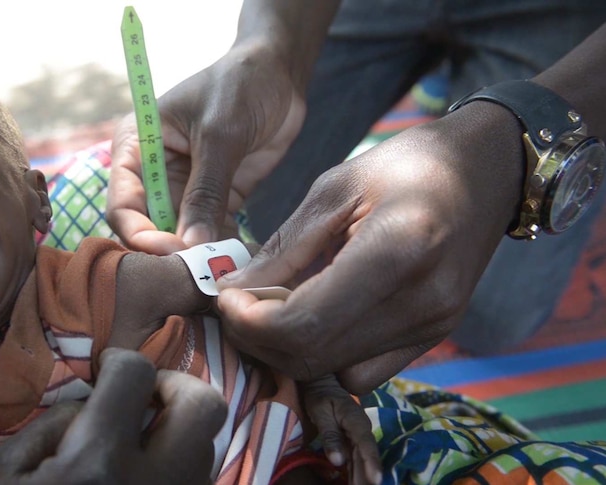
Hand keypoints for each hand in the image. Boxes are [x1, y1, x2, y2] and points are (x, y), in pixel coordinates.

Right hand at [0, 348, 226, 484]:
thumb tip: (89, 403)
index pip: (135, 376)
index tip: (107, 370)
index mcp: (98, 463)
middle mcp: (154, 484)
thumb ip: (47, 427)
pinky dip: (179, 467)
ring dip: (180, 429)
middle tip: (144, 394)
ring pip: (210, 447)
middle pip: (205, 406)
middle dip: (176, 385)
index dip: (120, 361)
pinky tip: (145, 476)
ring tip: (143, 438)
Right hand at [107, 42, 306, 253]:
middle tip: (199, 271)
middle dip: (169, 252)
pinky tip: (240, 260)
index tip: (173, 252)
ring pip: (178, 237)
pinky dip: (222, 249)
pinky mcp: (214, 199)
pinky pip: (211, 234)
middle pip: (147, 228)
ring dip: (197, 256)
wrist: (279, 73)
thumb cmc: (240, 86)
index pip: (122, 204)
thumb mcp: (221, 135)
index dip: (141, 234)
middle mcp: (153, 173)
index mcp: (135, 147)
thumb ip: (206, 191)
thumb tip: (192, 247)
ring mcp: (183, 189)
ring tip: (222, 270)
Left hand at [216, 103, 523, 393]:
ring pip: (333, 371)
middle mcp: (422, 302)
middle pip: (314, 356)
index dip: (250, 321)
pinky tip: (311, 315)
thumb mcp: (336, 186)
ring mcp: (433, 327)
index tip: (225, 296)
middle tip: (236, 302)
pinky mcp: (433, 337)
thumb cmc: (409, 164)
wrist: (487, 171)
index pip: (306, 321)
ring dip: (286, 349)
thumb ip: (285, 245)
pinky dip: (324, 353)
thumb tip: (231, 290)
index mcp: (399, 250)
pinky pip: (363, 373)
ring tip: (269, 305)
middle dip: (258, 338)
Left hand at [301, 375, 380, 484]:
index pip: (366, 445)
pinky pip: (355, 460)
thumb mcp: (321, 413)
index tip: (376, 479)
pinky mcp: (352, 441)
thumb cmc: (320, 396)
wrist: (322, 384)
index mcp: (356, 421)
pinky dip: (356, 473)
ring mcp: (358, 436)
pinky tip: (356, 483)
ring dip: (363, 478)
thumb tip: (337, 461)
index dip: (371, 463)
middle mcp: (362, 430)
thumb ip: (329, 435)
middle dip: (368, 477)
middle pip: (366, 457)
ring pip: (362, 461)